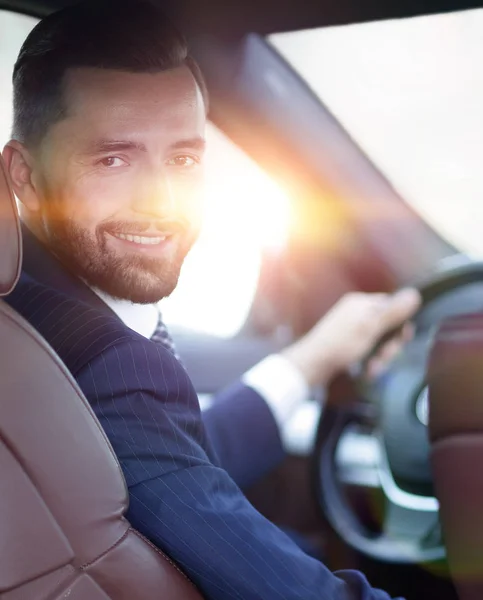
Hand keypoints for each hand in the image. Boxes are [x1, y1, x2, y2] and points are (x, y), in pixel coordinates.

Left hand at [281, 288, 420, 386]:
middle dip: (389, 346)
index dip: (400, 324)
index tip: (402, 338)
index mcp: (361, 302)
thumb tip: (415, 294)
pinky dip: (370, 362)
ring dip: (380, 358)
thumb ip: (393, 312)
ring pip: (379, 342)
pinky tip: (367, 371)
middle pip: (387, 327)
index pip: (392, 306)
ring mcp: (351, 330)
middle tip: (382, 358)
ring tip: (372, 368)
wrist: (312, 365)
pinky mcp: (347, 346)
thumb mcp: (370, 327)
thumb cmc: (340, 344)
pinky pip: (368, 351)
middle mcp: (357, 313)